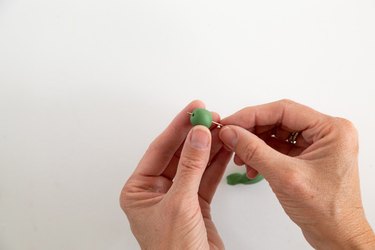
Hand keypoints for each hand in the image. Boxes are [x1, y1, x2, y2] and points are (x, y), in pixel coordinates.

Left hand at [120, 100, 231, 249]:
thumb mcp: (179, 204)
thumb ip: (190, 166)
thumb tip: (197, 135)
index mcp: (139, 190)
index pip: (159, 149)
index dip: (177, 127)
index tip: (192, 110)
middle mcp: (156, 191)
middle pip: (178, 154)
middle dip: (195, 135)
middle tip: (210, 117)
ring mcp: (177, 196)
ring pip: (194, 164)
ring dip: (209, 147)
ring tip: (222, 129)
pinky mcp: (196, 204)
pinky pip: (206, 177)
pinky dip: (217, 163)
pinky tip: (225, 149)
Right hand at [219, 99, 374, 249]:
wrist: (336, 236)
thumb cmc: (327, 211)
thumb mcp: (284, 176)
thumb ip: (254, 150)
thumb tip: (231, 133)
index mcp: (331, 130)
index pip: (283, 110)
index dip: (252, 115)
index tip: (230, 122)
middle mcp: (325, 133)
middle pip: (278, 120)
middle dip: (251, 131)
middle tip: (230, 138)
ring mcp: (316, 145)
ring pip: (275, 134)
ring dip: (254, 144)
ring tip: (240, 157)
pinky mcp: (306, 157)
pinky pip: (278, 147)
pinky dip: (261, 155)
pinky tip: (252, 166)